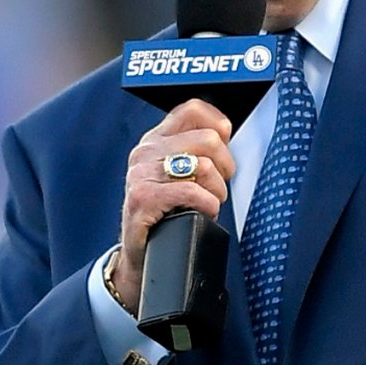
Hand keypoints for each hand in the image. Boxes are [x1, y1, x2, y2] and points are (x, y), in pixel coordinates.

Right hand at [115, 100, 236, 314]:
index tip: (224, 147)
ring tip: (208, 202)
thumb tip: (225, 132)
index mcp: (155, 140)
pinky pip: (192, 192)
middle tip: (217, 187)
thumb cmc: (165, 214)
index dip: (218, 125)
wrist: (140, 255)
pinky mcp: (143, 198)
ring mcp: (141, 174)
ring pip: (204, 166)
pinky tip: (203, 212)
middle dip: (225, 167)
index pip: (192, 109)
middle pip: (208, 139)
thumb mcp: (175, 174)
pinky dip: (208, 205)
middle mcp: (146, 152)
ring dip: (217, 191)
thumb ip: (193, 150)